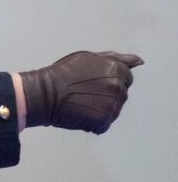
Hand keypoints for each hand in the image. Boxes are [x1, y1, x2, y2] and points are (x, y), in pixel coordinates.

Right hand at [19, 51, 143, 133]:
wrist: (43, 93)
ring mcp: (112, 105)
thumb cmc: (62, 74)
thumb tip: (138, 61)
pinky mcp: (103, 121)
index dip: (109, 79)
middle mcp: (118, 87)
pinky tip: (80, 113)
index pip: (126, 77)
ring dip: (100, 108)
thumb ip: (116, 58)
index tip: (93, 81)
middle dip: (106, 93)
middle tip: (84, 91)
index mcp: (116, 69)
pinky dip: (94, 121)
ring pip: (113, 110)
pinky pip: (104, 124)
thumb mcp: (88, 58)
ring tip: (81, 102)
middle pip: (121, 94)